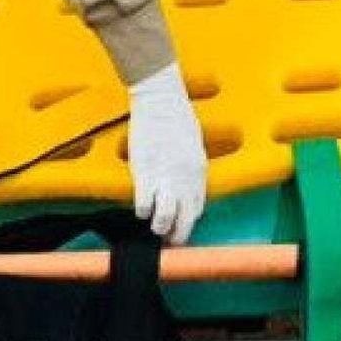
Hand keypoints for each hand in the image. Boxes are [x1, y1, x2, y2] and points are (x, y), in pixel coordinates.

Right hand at [122, 63, 207, 244]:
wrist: (160, 100)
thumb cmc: (177, 118)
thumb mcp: (193, 146)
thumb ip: (191, 169)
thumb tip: (184, 188)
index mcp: (200, 171)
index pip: (197, 208)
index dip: (188, 222)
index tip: (181, 227)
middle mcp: (186, 179)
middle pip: (185, 220)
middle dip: (177, 235)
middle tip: (169, 240)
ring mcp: (166, 177)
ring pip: (165, 218)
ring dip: (160, 227)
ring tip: (154, 225)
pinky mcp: (145, 172)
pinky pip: (144, 204)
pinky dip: (142, 211)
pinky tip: (141, 209)